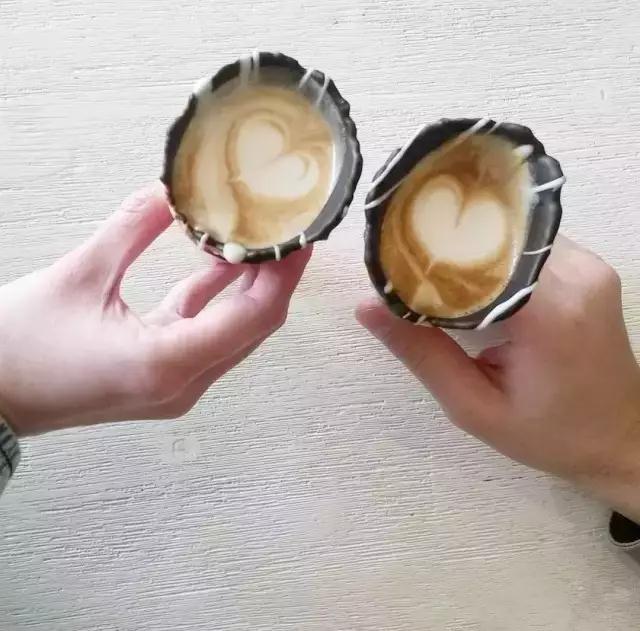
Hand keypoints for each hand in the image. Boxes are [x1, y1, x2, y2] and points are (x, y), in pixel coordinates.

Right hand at [0, 183, 310, 435]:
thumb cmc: (19, 350)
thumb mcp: (78, 277)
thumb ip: (130, 230)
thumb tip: (167, 192)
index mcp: (167, 363)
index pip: (254, 317)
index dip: (284, 276)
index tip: (301, 239)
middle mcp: (181, 383)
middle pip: (252, 326)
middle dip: (275, 278)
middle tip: (290, 232)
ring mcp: (174, 384)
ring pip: (232, 331)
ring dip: (249, 288)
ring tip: (265, 241)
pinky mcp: (161, 375)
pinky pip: (204, 334)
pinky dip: (216, 299)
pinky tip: (224, 263)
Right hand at [357, 236, 639, 521]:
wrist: (621, 437)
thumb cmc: (549, 434)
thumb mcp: (473, 407)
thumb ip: (421, 354)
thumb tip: (367, 306)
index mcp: (549, 313)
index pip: (473, 258)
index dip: (427, 253)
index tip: (387, 262)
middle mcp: (576, 275)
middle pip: (492, 237)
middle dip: (445, 245)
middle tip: (402, 263)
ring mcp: (589, 265)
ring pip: (510, 234)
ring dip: (470, 249)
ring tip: (433, 270)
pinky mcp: (590, 266)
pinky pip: (528, 245)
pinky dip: (495, 255)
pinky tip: (471, 277)